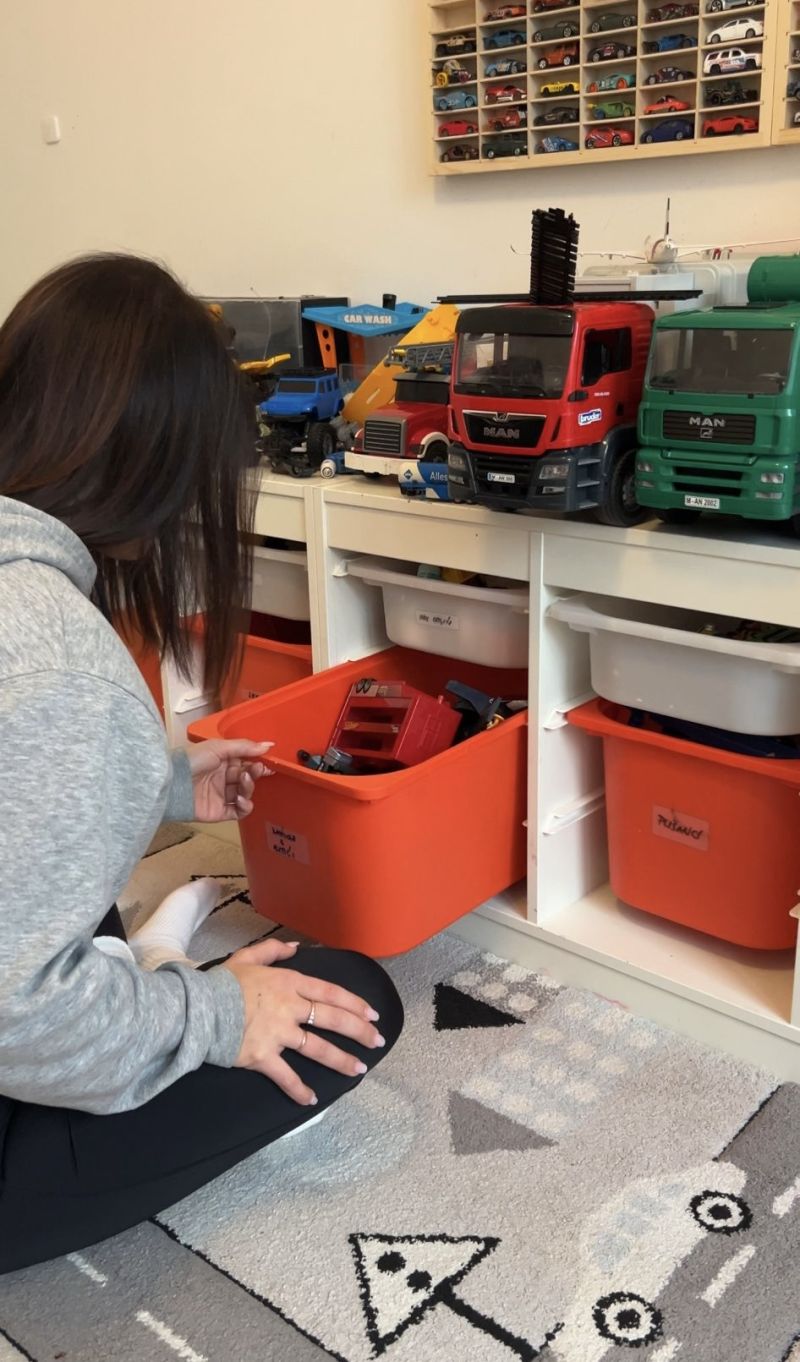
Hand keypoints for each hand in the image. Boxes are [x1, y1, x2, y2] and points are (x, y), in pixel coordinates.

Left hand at [186, 738, 273, 821]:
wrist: (173, 784)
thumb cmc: (192, 761)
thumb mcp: (218, 747)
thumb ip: (244, 747)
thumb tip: (268, 745)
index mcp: (222, 760)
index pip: (245, 761)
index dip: (257, 761)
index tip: (268, 761)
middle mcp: (222, 777)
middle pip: (247, 777)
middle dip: (255, 773)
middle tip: (256, 769)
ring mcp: (221, 795)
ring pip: (245, 794)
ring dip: (249, 787)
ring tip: (243, 781)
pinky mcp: (220, 811)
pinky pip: (240, 812)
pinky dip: (245, 806)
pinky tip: (240, 800)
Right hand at [223, 939, 384, 1104]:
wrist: (197, 1008)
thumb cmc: (221, 983)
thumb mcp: (246, 957)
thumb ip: (272, 950)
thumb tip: (295, 947)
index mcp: (288, 982)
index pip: (330, 992)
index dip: (354, 1003)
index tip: (372, 1014)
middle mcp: (289, 1007)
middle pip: (331, 1019)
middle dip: (358, 1031)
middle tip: (377, 1041)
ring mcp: (278, 1033)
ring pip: (317, 1048)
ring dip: (341, 1060)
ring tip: (358, 1070)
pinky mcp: (263, 1056)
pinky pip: (286, 1076)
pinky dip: (299, 1090)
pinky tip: (312, 1099)